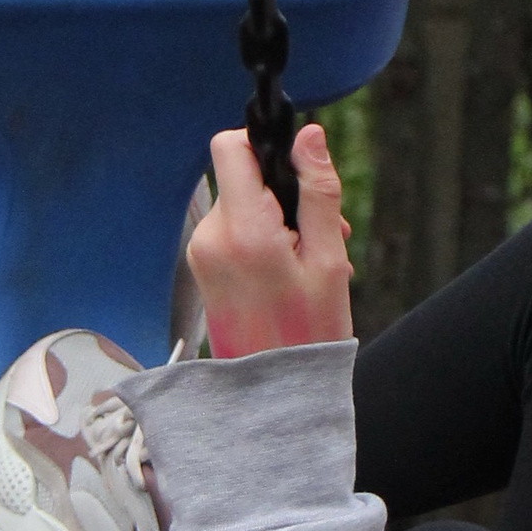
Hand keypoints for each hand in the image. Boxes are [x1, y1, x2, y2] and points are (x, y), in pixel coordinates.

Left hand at [188, 124, 352, 358]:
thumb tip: (309, 134)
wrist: (273, 396)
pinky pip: (234, 232)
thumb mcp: (328, 260)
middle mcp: (211, 236)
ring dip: (279, 221)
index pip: (230, 147)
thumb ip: (317, 192)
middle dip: (285, 194)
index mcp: (242, 229)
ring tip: (313, 262)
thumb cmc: (308, 333)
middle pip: (242, 178)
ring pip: (242, 206)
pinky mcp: (204, 270)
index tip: (296, 169)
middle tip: (327, 233)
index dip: (263, 144)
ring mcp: (203, 255)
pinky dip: (264, 240)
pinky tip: (292, 273)